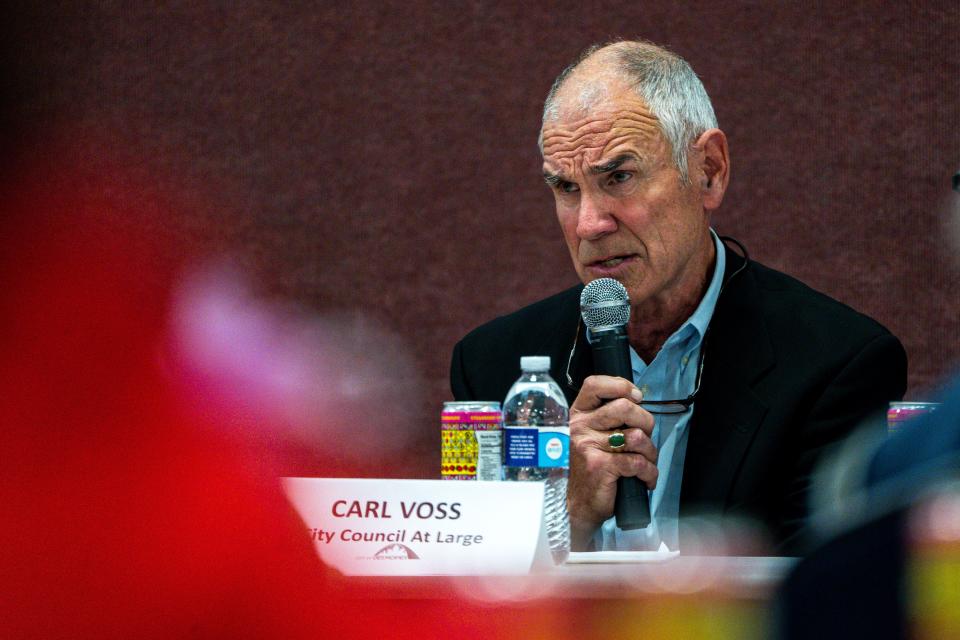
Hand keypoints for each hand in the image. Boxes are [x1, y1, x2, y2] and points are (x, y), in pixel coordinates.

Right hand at [567, 375, 656, 549]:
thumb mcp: (589, 437)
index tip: (636, 397)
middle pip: (624, 407)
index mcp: (577, 416)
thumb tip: (637, 403)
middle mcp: (579, 427)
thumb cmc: (587, 471)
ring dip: (650, 451)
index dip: (621, 386)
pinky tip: (644, 479)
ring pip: (637, 436)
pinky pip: (638, 462)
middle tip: (644, 438)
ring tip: (645, 461)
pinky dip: (649, 473)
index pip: (595, 385)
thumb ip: (607, 419)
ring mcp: (588, 446)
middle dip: (646, 422)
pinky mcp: (601, 466)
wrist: (575, 505)